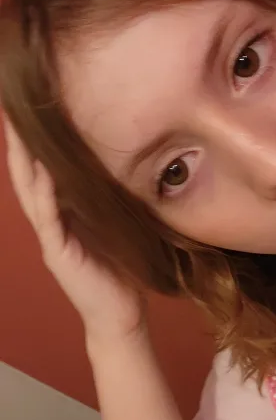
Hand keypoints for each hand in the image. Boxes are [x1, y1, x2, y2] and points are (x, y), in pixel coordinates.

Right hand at [4, 119, 145, 343]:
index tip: (33, 108)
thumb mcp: (113, 223)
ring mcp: (52, 237)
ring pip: (31, 192)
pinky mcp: (59, 253)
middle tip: (11, 108)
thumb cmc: (120, 267)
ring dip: (23, 161)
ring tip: (16, 128)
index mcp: (64, 213)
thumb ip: (105, 200)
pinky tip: (42, 170)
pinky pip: (49, 218)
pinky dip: (44, 194)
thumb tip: (118, 167)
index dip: (34, 142)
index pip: (43, 170)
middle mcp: (52, 221)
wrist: (120, 312)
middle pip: (29, 174)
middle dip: (20, 142)